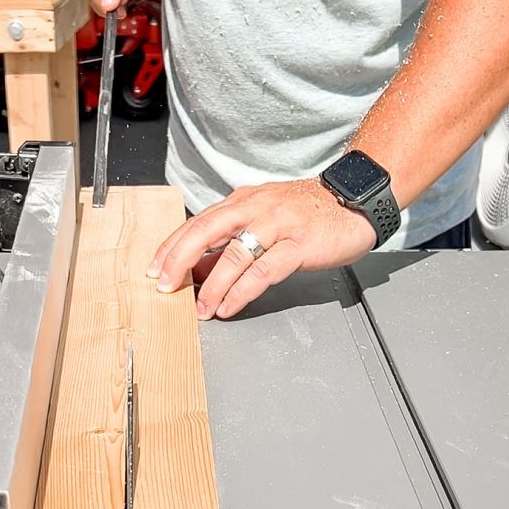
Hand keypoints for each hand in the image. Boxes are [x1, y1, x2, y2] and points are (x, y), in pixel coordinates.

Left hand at [147, 179, 376, 319]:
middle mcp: (256, 209)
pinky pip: (263, 271)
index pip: (198, 222)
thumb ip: (233, 240)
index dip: (172, 246)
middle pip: (206, 231)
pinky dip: (241, 291)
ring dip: (212, 285)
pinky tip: (229, 305)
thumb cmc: (308, 213)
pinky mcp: (298, 245)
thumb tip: (201, 269)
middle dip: (179, 260)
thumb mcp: (264, 218)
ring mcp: (278, 225)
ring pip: (234, 255)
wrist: (354, 201)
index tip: (154, 268)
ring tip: (200, 308)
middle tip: (165, 285)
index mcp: (243, 201)